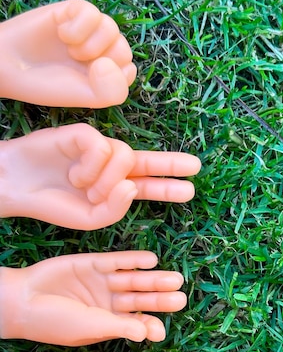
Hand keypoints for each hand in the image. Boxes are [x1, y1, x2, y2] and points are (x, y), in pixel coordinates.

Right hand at [0, 0, 135, 106]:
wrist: (11, 67)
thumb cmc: (47, 84)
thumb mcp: (85, 98)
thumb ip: (110, 91)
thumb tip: (111, 64)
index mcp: (107, 73)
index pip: (128, 70)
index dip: (112, 78)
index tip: (89, 83)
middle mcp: (101, 50)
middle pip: (123, 49)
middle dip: (101, 61)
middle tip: (76, 66)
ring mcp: (89, 30)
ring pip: (112, 28)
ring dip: (90, 45)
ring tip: (70, 52)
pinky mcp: (73, 11)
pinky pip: (91, 12)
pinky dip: (78, 27)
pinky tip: (62, 35)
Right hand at [0, 124, 200, 228]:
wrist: (18, 186)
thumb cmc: (55, 203)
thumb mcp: (90, 219)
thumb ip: (115, 209)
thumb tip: (133, 185)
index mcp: (115, 186)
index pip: (147, 184)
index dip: (167, 186)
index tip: (190, 189)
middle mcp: (112, 165)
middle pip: (147, 161)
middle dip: (170, 164)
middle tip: (194, 166)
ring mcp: (98, 148)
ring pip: (124, 156)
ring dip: (107, 179)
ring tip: (85, 187)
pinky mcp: (83, 133)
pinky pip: (102, 147)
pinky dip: (92, 165)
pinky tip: (76, 173)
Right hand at [0, 251, 185, 344]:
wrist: (22, 299)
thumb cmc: (54, 322)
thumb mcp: (89, 327)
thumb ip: (118, 327)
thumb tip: (148, 334)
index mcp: (111, 323)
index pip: (138, 324)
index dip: (151, 325)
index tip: (161, 329)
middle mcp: (111, 302)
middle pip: (142, 300)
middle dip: (160, 299)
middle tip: (179, 298)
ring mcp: (104, 282)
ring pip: (134, 281)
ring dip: (153, 279)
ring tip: (174, 279)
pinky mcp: (94, 263)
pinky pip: (118, 261)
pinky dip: (134, 260)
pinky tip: (151, 260)